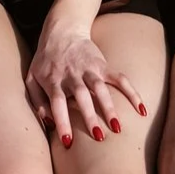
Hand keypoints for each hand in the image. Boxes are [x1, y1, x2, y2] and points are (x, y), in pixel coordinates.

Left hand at [26, 20, 142, 148]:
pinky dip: (131, 92)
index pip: (56, 102)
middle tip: (98, 137)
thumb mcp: (32, 78)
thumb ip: (37, 101)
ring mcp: (88, 69)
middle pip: (81, 95)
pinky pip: (119, 78)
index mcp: (53, 80)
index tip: (67, 142)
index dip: (61, 121)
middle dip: (90, 116)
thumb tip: (48, 123)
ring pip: (100, 88)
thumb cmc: (46, 61)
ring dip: (109, 107)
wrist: (61, 31)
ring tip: (117, 128)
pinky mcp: (102, 65)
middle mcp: (71, 75)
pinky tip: (141, 109)